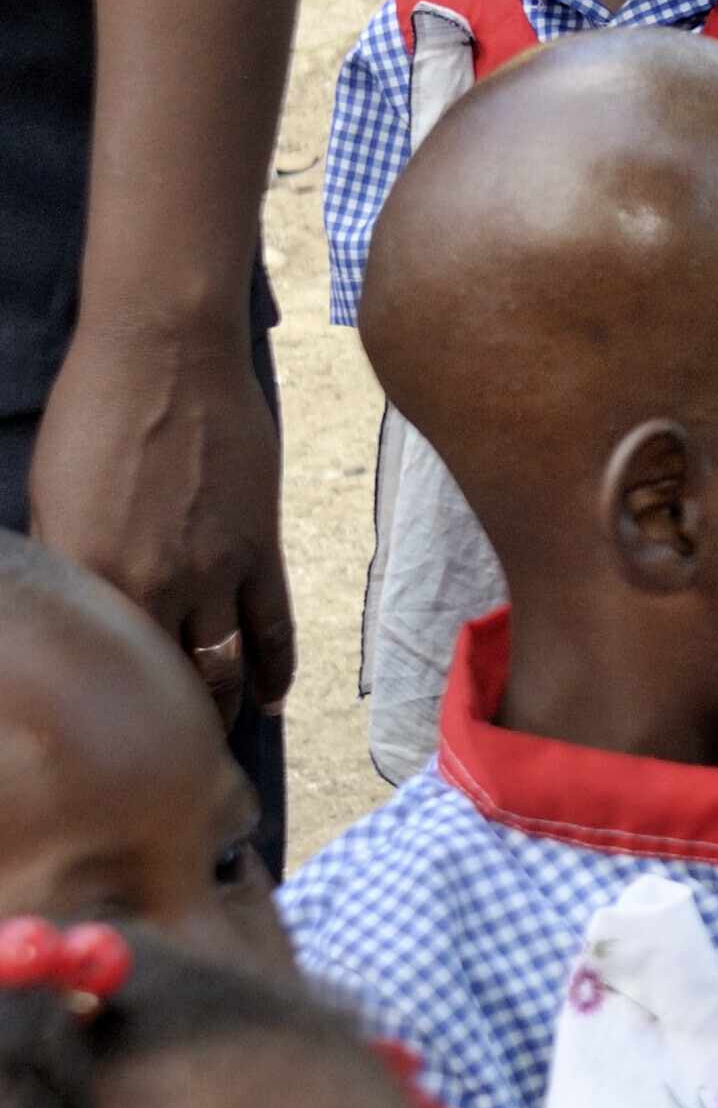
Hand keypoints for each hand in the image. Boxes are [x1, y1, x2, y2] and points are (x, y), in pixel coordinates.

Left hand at [31, 323, 287, 724]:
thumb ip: (69, 562)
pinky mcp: (259, 550)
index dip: (110, 714)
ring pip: (224, 668)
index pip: (102, 668)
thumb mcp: (52, 495)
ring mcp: (216, 570)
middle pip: (167, 683)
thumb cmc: (95, 412)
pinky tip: (271, 699)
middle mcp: (154, 584)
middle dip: (170, 728)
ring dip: (221, 709)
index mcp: (89, 572)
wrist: (166, 353)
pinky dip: (274, 673)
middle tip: (168, 755)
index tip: (110, 742)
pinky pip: (274, 630)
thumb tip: (81, 613)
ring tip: (214, 734)